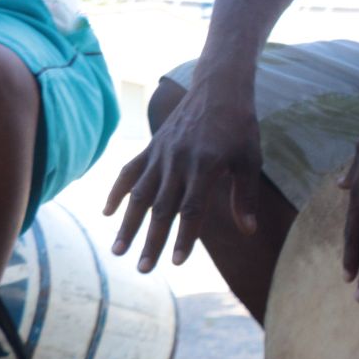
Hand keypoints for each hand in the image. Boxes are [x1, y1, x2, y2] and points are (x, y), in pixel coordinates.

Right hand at [104, 82, 259, 271]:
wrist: (219, 89)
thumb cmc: (240, 127)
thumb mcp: (250, 160)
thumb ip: (245, 197)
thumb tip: (248, 231)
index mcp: (204, 167)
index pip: (192, 210)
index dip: (185, 237)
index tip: (178, 263)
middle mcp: (178, 162)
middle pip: (161, 208)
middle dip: (151, 241)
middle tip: (143, 269)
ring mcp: (161, 154)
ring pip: (139, 194)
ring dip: (128, 224)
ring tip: (118, 250)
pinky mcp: (152, 146)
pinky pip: (129, 171)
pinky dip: (117, 190)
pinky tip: (108, 212)